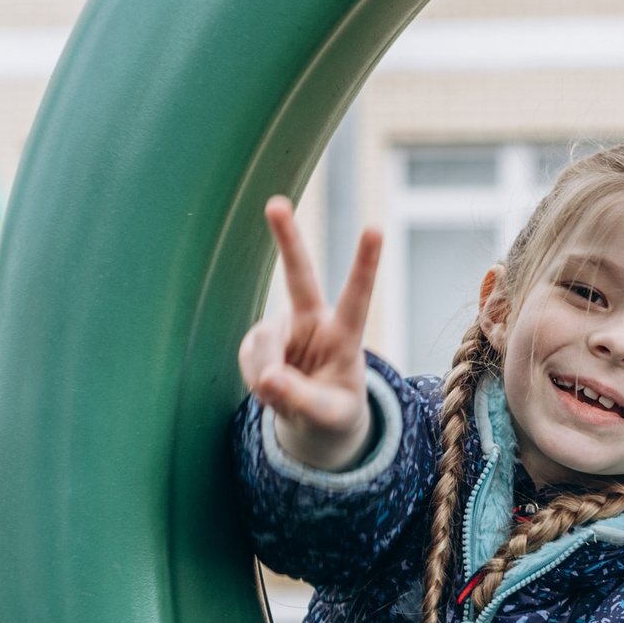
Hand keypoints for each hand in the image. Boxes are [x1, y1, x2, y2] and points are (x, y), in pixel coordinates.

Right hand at [238, 195, 380, 470]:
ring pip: (262, 342)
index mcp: (344, 334)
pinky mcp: (259, 341)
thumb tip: (268, 379)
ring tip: (279, 396)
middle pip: (299, 275)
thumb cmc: (333, 413)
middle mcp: (313, 321)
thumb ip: (303, 399)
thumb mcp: (329, 415)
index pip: (356, 296)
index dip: (364, 264)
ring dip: (265, 373)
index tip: (375, 228)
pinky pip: (248, 357)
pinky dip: (256, 378)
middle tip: (276, 204)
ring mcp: (283, 328)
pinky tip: (270, 390)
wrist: (314, 418)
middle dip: (287, 239)